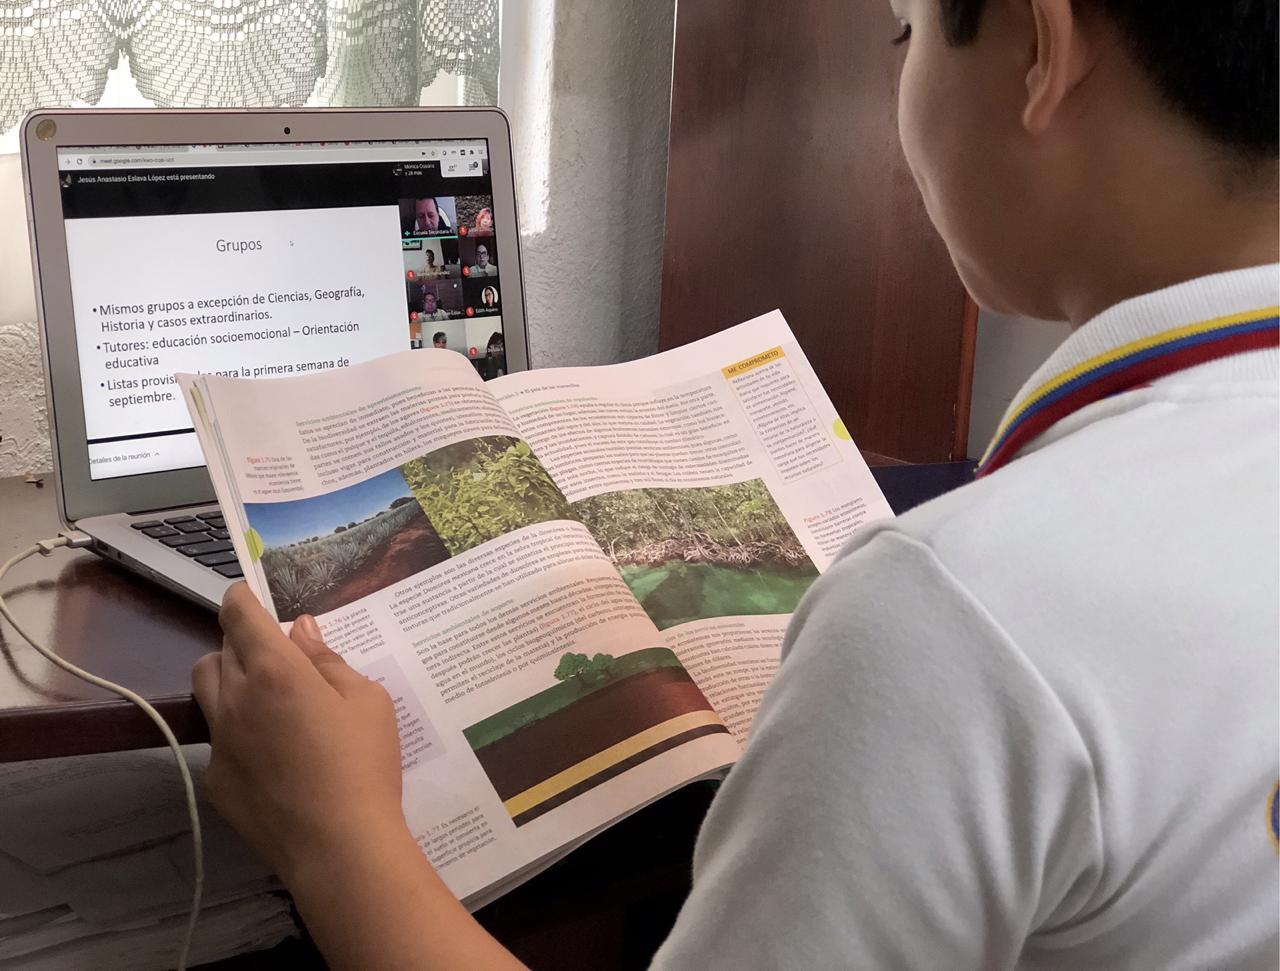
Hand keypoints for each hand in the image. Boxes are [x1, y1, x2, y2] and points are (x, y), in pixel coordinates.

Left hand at [192, 583, 407, 883]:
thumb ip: (329, 660)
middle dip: (241, 642)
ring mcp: (220, 741)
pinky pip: (217, 738)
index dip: (241, 597)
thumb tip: (302, 631)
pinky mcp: (216, 780)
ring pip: (207, 690)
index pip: (239, 615)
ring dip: (228, 679)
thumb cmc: (364, 764)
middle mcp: (236, 698)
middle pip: (219, 650)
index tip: (250, 594)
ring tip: (264, 697)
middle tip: (276, 655)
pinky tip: (271, 754)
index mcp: (275, 670)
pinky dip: (236, 730)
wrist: (339, 845)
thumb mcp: (367, 700)